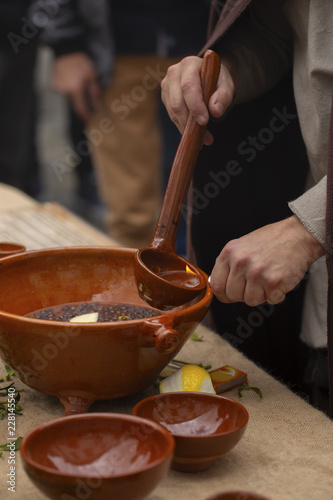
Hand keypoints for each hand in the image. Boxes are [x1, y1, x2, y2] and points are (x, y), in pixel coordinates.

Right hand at [51, 52, 101, 121]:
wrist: (66, 51)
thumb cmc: (80, 63)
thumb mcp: (92, 76)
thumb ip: (94, 92)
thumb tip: (96, 106)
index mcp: (74, 89)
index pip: (80, 109)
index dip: (85, 117)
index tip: (90, 122)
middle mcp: (64, 91)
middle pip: (74, 105)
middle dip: (81, 110)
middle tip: (88, 113)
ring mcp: (57, 88)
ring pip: (69, 100)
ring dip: (76, 101)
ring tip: (82, 99)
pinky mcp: (54, 85)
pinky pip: (64, 93)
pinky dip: (70, 94)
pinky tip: (73, 88)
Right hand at [161, 55, 236, 144]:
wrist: (208, 76)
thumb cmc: (217, 80)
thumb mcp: (226, 85)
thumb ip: (223, 96)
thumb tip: (215, 111)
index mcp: (189, 64)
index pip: (188, 87)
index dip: (195, 106)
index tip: (204, 121)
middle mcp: (174, 73)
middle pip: (177, 102)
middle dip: (189, 122)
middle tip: (203, 136)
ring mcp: (167, 85)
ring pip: (173, 112)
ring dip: (187, 128)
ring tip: (203, 137)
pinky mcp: (165, 97)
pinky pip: (172, 116)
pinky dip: (183, 127)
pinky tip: (195, 132)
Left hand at [209, 216, 324, 305]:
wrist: (298, 235)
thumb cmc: (271, 240)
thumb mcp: (241, 246)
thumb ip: (229, 264)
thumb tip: (218, 284)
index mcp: (229, 252)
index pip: (216, 285)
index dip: (224, 293)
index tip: (230, 293)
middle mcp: (241, 262)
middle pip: (232, 295)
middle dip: (244, 293)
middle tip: (256, 282)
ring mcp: (256, 273)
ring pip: (250, 300)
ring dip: (261, 294)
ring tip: (268, 277)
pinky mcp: (273, 282)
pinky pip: (270, 300)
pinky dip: (276, 294)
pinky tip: (278, 278)